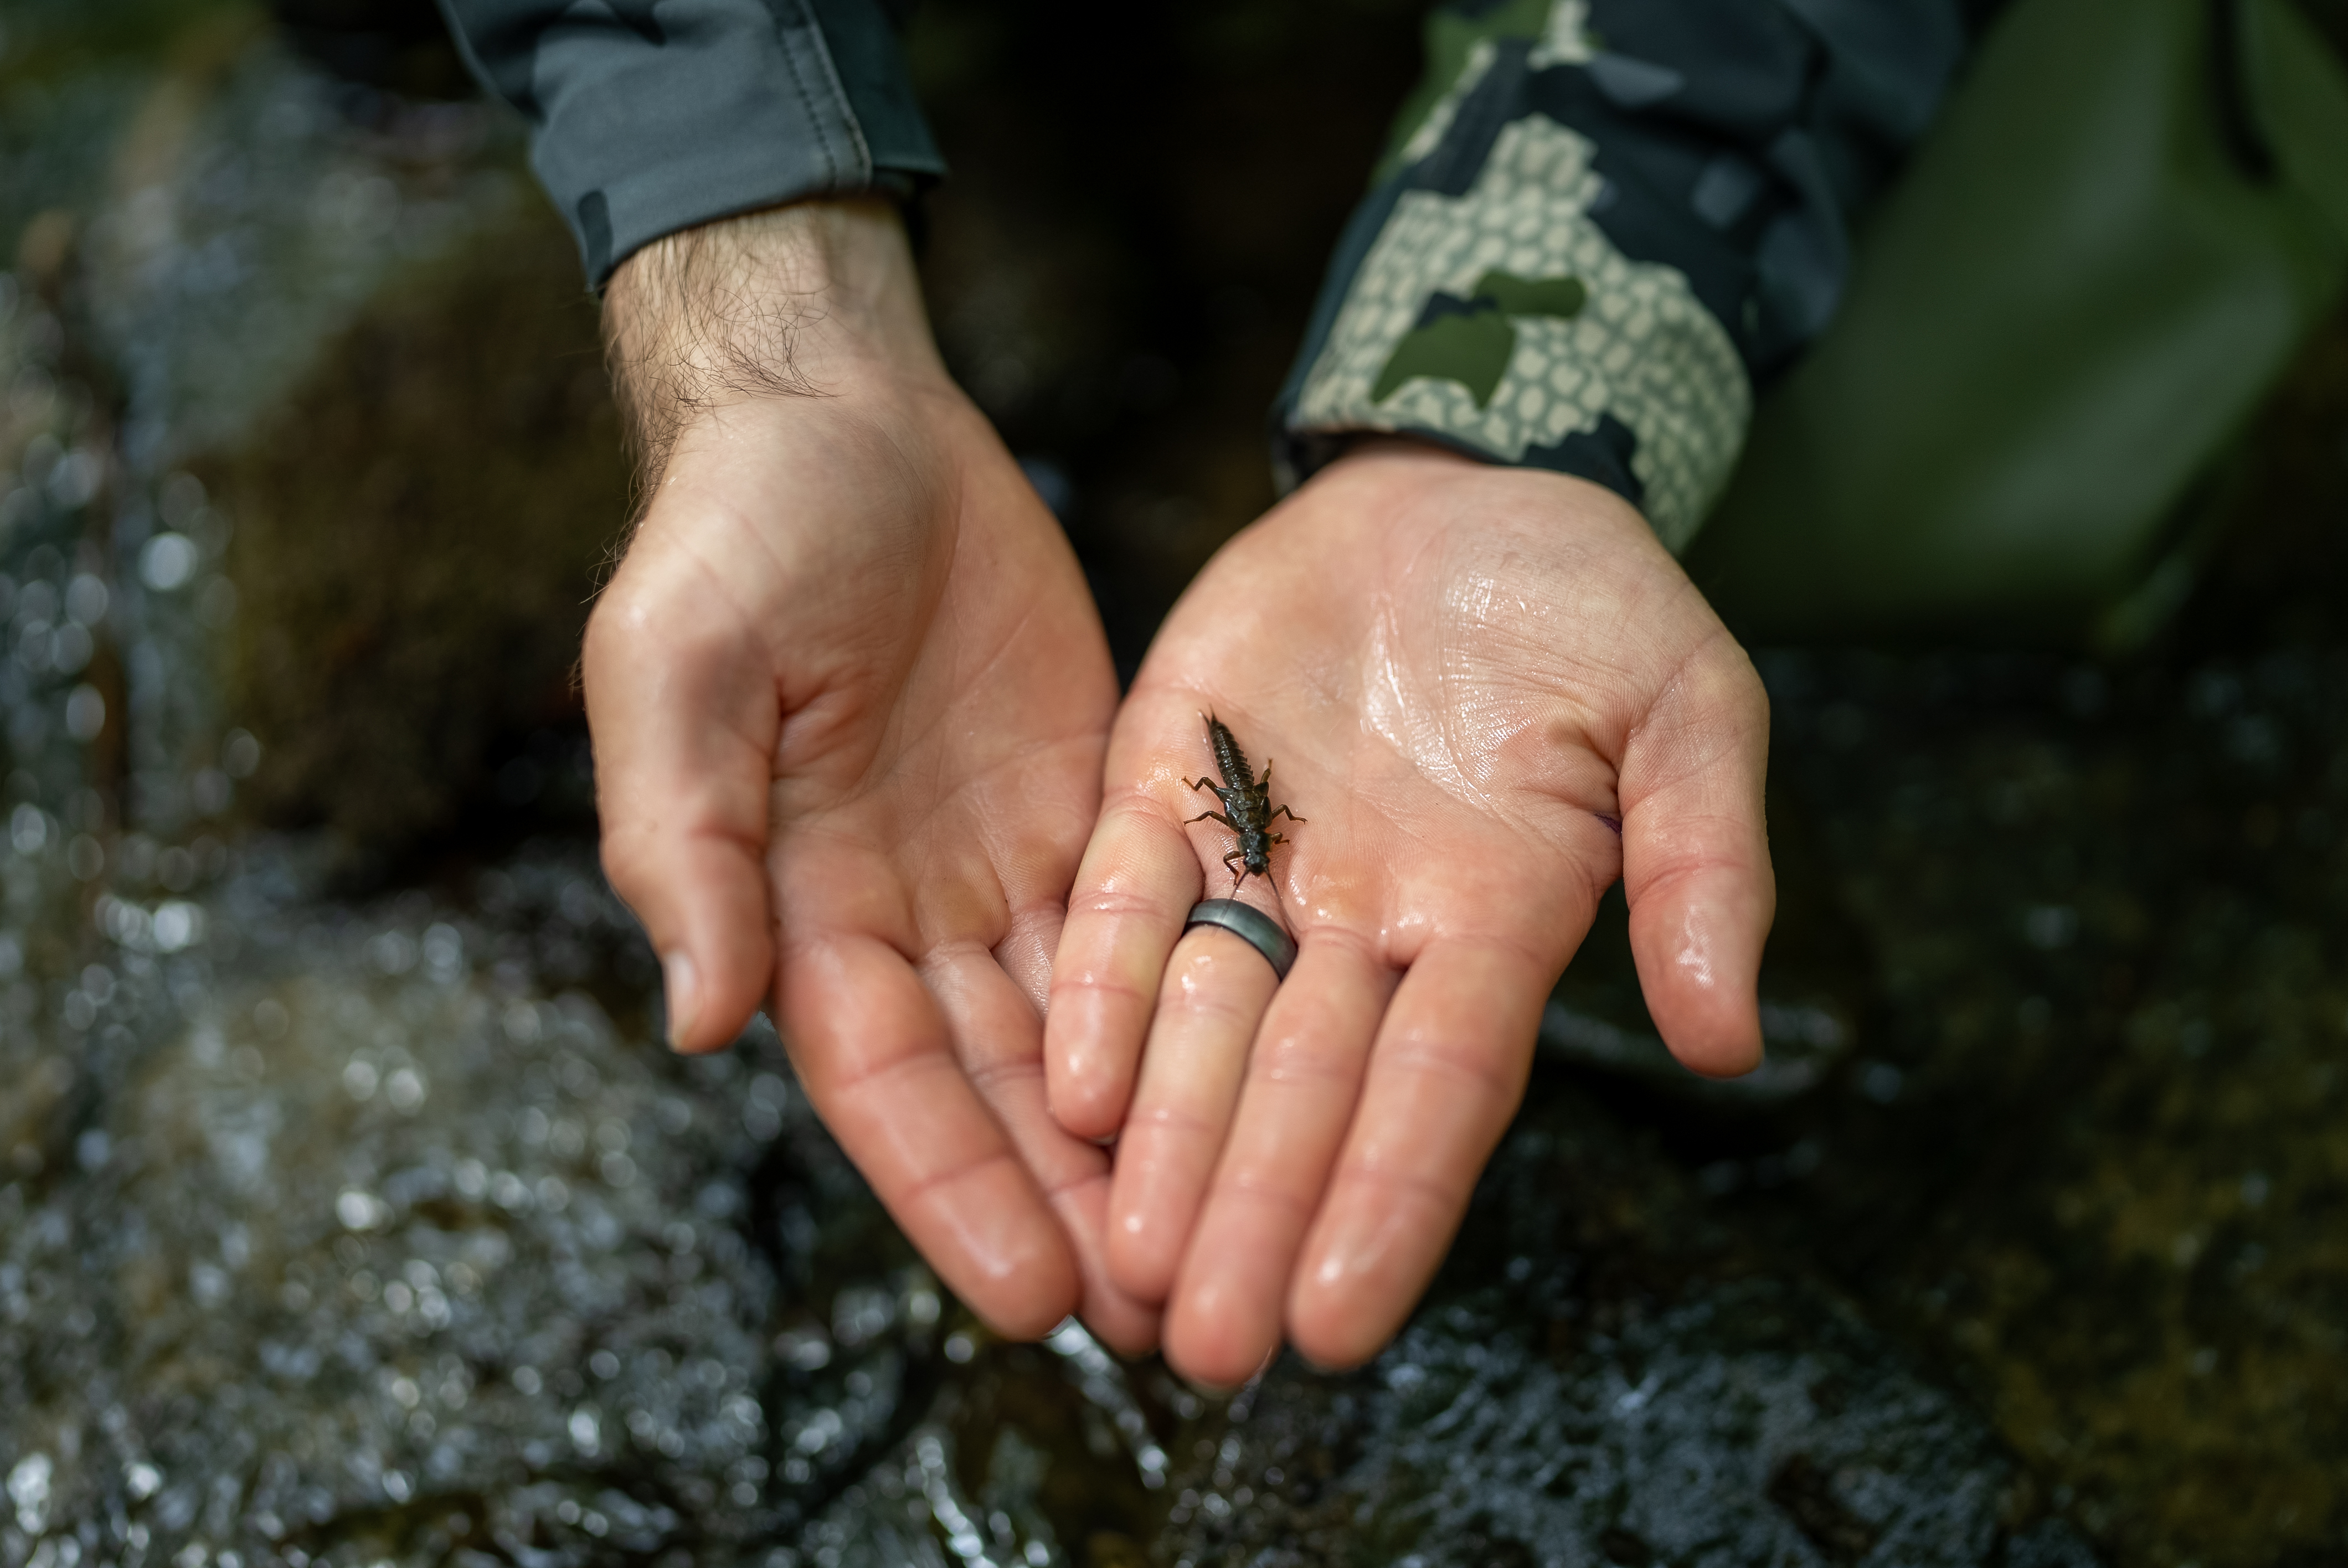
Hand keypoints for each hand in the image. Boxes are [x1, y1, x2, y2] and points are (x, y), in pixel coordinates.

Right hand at [584, 200, 1152, 1349]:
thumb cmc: (734, 530)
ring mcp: (996, 861)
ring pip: (1077, 1033)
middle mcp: (899, 908)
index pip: (879, 1082)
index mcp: (792, 898)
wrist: (844, 412)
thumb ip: (680, 833)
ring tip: (1213, 1246)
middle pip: (992, 1087)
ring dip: (1133, 1142)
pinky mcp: (1083, 800)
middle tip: (1156, 1319)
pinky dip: (1185, 1014)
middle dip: (1062, 1204)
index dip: (950, 1190)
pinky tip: (1253, 1090)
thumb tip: (693, 1016)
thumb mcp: (676, 663)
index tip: (1028, 1300)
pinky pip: (1142, 926)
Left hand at [1044, 439, 1772, 1382]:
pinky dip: (1099, 988)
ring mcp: (1261, 858)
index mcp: (1497, 916)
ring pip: (1202, 1025)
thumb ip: (1703, 862)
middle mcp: (1368, 919)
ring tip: (1119, 1268)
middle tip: (1199, 1350)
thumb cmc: (1592, 606)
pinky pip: (1124, 899)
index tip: (1336, 1323)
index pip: (1441, 1085)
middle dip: (1252, 1215)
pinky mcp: (1165, 783)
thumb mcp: (1686, 707)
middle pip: (1303, 1088)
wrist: (1460, 489)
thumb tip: (1727, 1039)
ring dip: (1162, 1146)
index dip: (1388, 1199)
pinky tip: (1069, 1089)